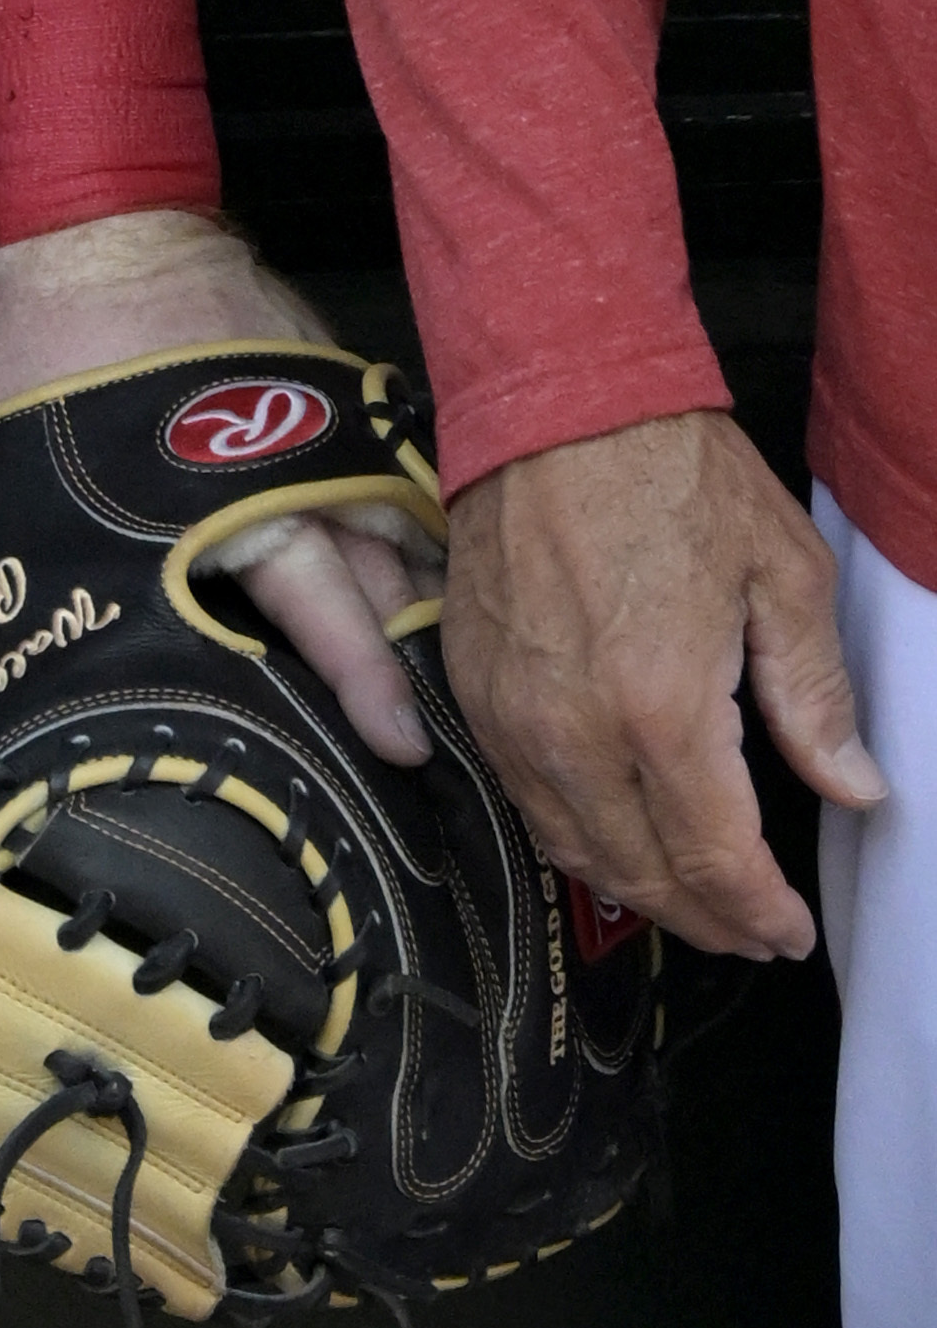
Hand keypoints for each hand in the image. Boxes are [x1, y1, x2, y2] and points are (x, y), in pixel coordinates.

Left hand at [0, 203, 439, 768]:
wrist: (97, 223)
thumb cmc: (51, 347)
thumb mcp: (35, 461)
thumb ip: (76, 541)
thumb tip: (54, 619)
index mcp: (230, 504)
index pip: (321, 608)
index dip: (361, 678)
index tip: (403, 744)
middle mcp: (292, 469)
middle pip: (374, 573)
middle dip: (406, 646)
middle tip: (440, 722)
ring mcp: (315, 417)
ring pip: (387, 516)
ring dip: (414, 578)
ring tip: (449, 649)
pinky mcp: (322, 373)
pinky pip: (371, 453)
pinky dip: (394, 503)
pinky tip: (416, 547)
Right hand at [446, 408, 881, 961]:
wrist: (553, 395)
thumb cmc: (672, 471)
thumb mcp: (783, 572)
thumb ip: (816, 695)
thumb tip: (855, 788)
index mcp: (663, 707)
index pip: (715, 859)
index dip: (758, 913)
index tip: (790, 932)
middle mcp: (575, 728)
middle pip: (640, 872)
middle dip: (705, 919)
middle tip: (751, 930)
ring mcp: (511, 710)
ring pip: (572, 847)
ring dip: (637, 888)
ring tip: (691, 898)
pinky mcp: (471, 681)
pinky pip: (521, 794)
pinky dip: (574, 835)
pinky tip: (614, 833)